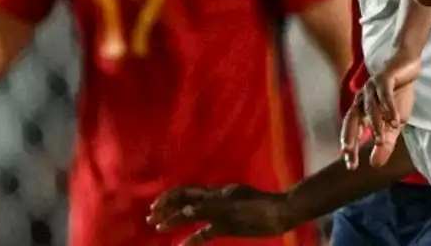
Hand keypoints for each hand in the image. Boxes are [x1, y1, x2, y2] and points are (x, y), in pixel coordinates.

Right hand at [148, 184, 292, 244]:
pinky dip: (192, 239)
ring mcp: (220, 213)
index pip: (186, 191)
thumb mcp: (233, 207)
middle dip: (167, 208)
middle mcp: (215, 200)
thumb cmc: (258, 207)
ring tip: (159, 229)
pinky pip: (205, 232)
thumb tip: (184, 211)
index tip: (154, 208)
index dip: (169, 198)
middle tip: (151, 219)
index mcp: (215, 192)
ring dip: (176, 221)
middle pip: (186, 202)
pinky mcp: (226, 226)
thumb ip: (209, 208)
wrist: (280, 215)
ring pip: (193, 217)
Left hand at [341, 54, 419, 169]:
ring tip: (381, 140)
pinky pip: (385, 94)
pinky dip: (389, 107)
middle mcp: (363, 98)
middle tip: (349, 153)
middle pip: (353, 118)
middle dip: (351, 136)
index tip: (351, 166)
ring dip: (376, 124)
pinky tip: (396, 120)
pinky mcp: (385, 78)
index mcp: (362, 109)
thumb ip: (385, 143)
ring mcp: (372, 87)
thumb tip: (375, 165)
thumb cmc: (398, 94)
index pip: (353, 131)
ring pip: (371, 108)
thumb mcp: (393, 123)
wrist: (407, 65)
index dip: (352, 147)